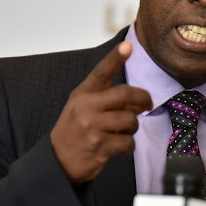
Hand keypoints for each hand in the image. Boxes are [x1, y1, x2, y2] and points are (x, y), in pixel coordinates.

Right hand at [50, 41, 152, 183]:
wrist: (58, 160)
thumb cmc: (76, 130)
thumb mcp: (82, 107)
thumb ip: (106, 99)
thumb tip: (138, 100)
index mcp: (83, 94)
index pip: (101, 72)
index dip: (115, 58)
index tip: (128, 46)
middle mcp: (86, 107)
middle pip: (125, 94)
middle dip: (143, 99)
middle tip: (147, 104)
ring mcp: (92, 126)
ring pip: (130, 120)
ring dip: (133, 127)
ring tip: (122, 132)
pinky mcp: (99, 146)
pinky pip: (128, 142)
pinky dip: (128, 146)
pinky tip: (119, 147)